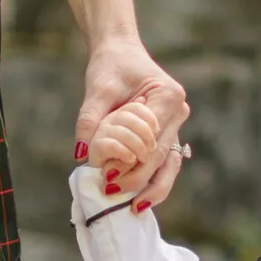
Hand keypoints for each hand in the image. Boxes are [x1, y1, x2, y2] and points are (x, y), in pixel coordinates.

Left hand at [74, 35, 188, 209]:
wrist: (119, 51)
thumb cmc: (110, 66)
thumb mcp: (97, 90)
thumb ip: (90, 120)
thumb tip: (81, 155)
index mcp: (169, 97)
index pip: (151, 140)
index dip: (132, 163)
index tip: (108, 178)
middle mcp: (179, 113)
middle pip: (161, 157)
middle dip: (138, 180)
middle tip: (112, 194)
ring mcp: (176, 125)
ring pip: (169, 165)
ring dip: (152, 188)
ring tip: (134, 208)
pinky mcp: (168, 134)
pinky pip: (163, 162)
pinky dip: (151, 180)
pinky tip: (138, 199)